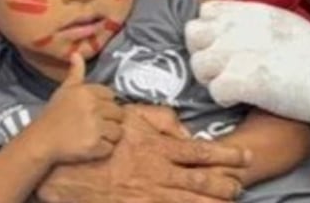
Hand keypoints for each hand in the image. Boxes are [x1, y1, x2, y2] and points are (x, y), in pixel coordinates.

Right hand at [27, 53, 125, 164]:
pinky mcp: (94, 146)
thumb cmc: (53, 114)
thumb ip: (75, 72)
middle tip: (96, 126)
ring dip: (108, 136)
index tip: (94, 111)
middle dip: (109, 121)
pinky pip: (110, 148)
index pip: (111, 96)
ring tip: (94, 136)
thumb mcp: (64, 90)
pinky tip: (91, 146)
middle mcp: (93, 107)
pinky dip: (103, 149)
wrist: (41, 140)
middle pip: (118, 114)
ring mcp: (94, 127)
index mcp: (87, 92)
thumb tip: (76, 53)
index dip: (105, 105)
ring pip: (117, 132)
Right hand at [36, 104, 248, 202]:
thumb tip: (184, 130)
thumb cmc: (97, 138)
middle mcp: (157, 172)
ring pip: (189, 202)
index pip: (200, 152)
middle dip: (226, 185)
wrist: (63, 167)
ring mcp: (147, 195)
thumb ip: (160, 118)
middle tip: (242, 186)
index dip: (227, 156)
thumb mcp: (129, 115)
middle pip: (202, 182)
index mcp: (157, 147)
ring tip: (231, 202)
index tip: (246, 157)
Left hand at [185, 0, 309, 121]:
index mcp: (252, 11)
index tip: (221, 45)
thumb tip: (232, 28)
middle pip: (193, 35)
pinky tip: (241, 99)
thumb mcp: (284, 22)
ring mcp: (238, 53)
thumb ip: (254, 21)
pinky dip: (225, 99)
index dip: (209, 30)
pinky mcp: (241, 81)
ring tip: (232, 85)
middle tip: (221, 68)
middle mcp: (240, 27)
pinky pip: (214, 90)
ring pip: (198, 64)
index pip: (206, 11)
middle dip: (203, 52)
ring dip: (212, 78)